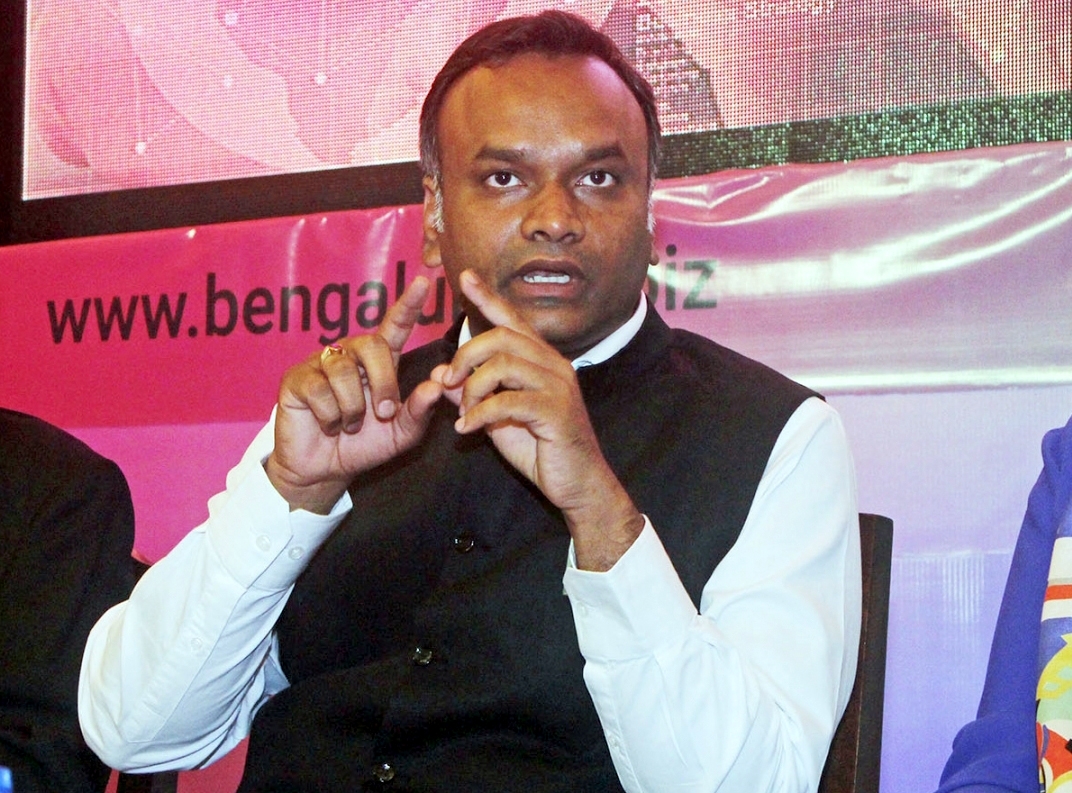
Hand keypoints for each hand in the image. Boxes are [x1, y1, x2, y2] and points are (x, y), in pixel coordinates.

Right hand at [265, 277, 443, 512]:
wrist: (324, 470)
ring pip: (344, 373)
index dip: (408, 305)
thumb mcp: (400, 434)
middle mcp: (350, 355)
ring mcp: (321, 364)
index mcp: (379, 362)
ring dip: (353, 409)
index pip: (394, 327)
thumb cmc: (364, 446)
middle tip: (383, 414)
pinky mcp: (296, 379)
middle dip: (384, 384)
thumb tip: (437, 385)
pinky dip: (330, 417)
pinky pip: (319, 391)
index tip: (425, 283)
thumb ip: (419, 411)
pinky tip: (327, 425)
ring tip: (349, 425)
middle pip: (372, 346)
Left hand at [433, 270, 643, 570]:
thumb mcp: (498, 418)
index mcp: (543, 361)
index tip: (464, 277)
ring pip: (504, 364)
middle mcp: (554, 366)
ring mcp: (558, 387)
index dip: (488, 298)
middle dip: (467, 355)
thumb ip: (472, 393)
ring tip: (463, 412)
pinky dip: (480, 413)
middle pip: (502, 337)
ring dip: (472, 387)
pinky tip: (467, 429)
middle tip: (448, 380)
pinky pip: (508, 401)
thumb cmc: (541, 449)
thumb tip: (441, 373)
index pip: (513, 321)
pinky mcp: (556, 412)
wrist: (577, 484)